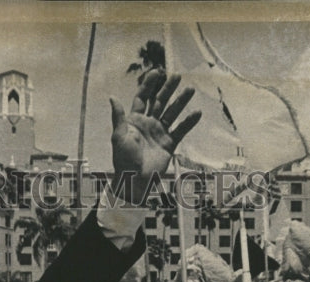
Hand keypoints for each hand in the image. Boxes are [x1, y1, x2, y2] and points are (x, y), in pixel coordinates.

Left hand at [110, 71, 200, 203]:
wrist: (134, 181)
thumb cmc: (123, 160)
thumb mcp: (119, 137)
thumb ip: (118, 116)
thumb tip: (112, 97)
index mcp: (134, 120)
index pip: (142, 98)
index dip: (149, 85)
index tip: (156, 72)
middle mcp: (148, 124)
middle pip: (159, 102)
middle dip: (168, 89)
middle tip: (177, 76)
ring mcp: (159, 133)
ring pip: (172, 113)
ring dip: (181, 102)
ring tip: (190, 90)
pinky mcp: (169, 144)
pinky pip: (180, 130)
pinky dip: (189, 122)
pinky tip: (197, 113)